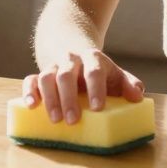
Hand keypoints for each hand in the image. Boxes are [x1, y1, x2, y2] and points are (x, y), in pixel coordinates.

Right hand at [22, 49, 144, 124]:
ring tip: (54, 120)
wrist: (71, 47)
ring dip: (49, 98)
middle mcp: (71, 59)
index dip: (96, 88)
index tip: (98, 107)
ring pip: (46, 76)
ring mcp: (53, 65)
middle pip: (66, 74)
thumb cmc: (97, 69)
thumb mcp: (114, 73)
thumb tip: (137, 97)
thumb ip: (128, 84)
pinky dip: (29, 92)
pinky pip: (30, 79)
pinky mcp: (39, 74)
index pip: (94, 70)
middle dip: (69, 98)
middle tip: (72, 121)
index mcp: (92, 59)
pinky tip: (31, 105)